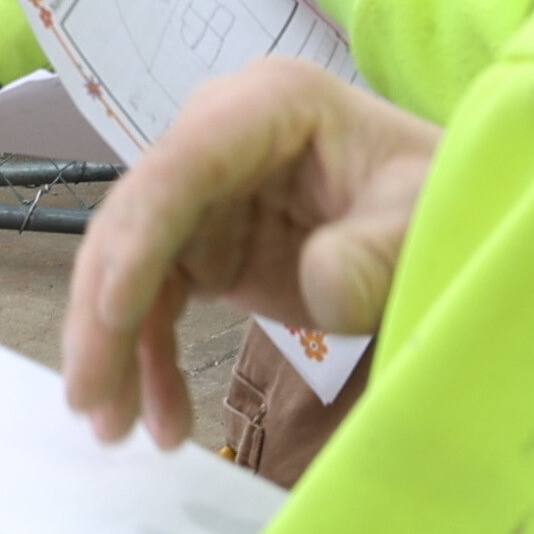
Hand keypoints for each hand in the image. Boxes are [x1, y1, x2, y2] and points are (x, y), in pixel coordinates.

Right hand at [62, 57, 435, 449]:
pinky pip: (157, 303)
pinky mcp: (206, 248)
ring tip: (114, 427)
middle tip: (91, 397)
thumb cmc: (435, 199)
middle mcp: (219, 140)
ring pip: (130, 268)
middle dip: (104, 311)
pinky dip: (150, 360)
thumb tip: (320, 285)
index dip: (141, 237)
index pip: (183, 166)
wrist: (442, 221)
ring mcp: (206, 196)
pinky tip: (159, 419)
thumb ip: (377, 250)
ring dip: (115, 347)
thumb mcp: (424, 217)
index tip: (113, 312)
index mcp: (270, 106)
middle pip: (136, 220)